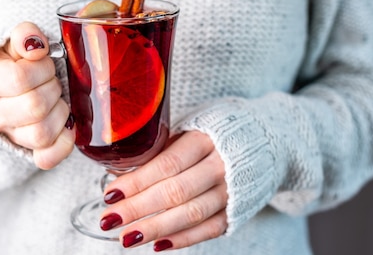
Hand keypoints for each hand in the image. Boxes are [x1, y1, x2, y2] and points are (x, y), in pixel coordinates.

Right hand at [0, 22, 74, 169]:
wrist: (0, 91)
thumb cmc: (11, 65)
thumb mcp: (12, 44)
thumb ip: (24, 35)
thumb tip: (36, 45)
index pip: (19, 79)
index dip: (41, 68)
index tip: (44, 62)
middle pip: (34, 107)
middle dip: (53, 88)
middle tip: (52, 80)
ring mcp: (10, 136)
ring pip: (42, 133)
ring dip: (60, 112)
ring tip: (56, 100)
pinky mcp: (27, 151)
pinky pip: (47, 158)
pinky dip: (63, 143)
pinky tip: (67, 126)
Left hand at [101, 131, 227, 250]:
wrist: (262, 139)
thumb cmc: (214, 133)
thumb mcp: (186, 129)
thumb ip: (156, 151)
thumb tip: (117, 173)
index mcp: (205, 138)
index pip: (167, 164)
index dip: (137, 181)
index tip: (111, 193)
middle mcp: (221, 165)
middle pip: (176, 191)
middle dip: (138, 208)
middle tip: (110, 220)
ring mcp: (232, 190)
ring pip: (192, 214)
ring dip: (156, 228)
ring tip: (128, 237)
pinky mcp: (238, 209)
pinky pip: (209, 229)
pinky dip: (183, 239)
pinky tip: (158, 244)